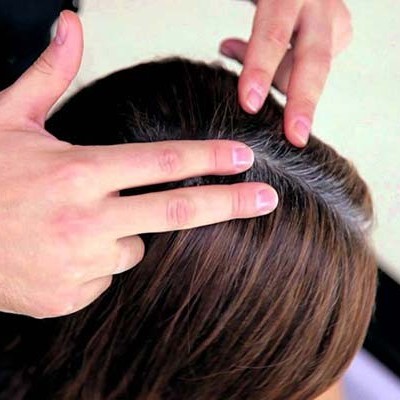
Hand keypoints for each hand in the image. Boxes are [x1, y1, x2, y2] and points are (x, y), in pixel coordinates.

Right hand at [0, 11, 277, 317]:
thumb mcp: (9, 120)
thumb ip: (49, 74)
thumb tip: (69, 24)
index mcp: (78, 173)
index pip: (161, 162)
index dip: (208, 158)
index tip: (244, 158)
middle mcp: (86, 220)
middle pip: (177, 210)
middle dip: (229, 203)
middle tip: (267, 199)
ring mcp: (80, 264)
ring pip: (135, 245)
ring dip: (123, 232)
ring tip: (75, 223)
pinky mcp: (71, 296)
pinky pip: (107, 275)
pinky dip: (97, 262)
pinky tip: (61, 252)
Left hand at [220, 0, 352, 146]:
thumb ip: (246, 30)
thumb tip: (227, 50)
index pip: (273, 35)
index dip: (261, 70)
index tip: (250, 104)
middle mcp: (319, 3)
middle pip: (313, 62)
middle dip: (302, 102)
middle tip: (294, 136)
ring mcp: (334, 17)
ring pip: (314, 70)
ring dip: (288, 88)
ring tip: (254, 90)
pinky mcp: (340, 30)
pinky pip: (316, 66)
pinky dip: (293, 75)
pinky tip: (275, 71)